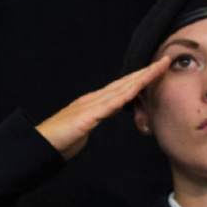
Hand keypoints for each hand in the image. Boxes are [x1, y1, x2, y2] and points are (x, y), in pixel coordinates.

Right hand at [35, 57, 169, 159]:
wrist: (40, 145)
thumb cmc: (60, 139)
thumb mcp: (85, 127)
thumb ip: (98, 117)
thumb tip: (110, 112)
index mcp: (95, 102)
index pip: (123, 88)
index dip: (141, 78)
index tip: (159, 71)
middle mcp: (94, 99)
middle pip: (125, 84)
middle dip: (146, 73)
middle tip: (166, 61)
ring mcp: (89, 107)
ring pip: (120, 90)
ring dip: (140, 79)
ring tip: (157, 70)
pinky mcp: (85, 118)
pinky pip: (108, 106)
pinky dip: (123, 97)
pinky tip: (135, 90)